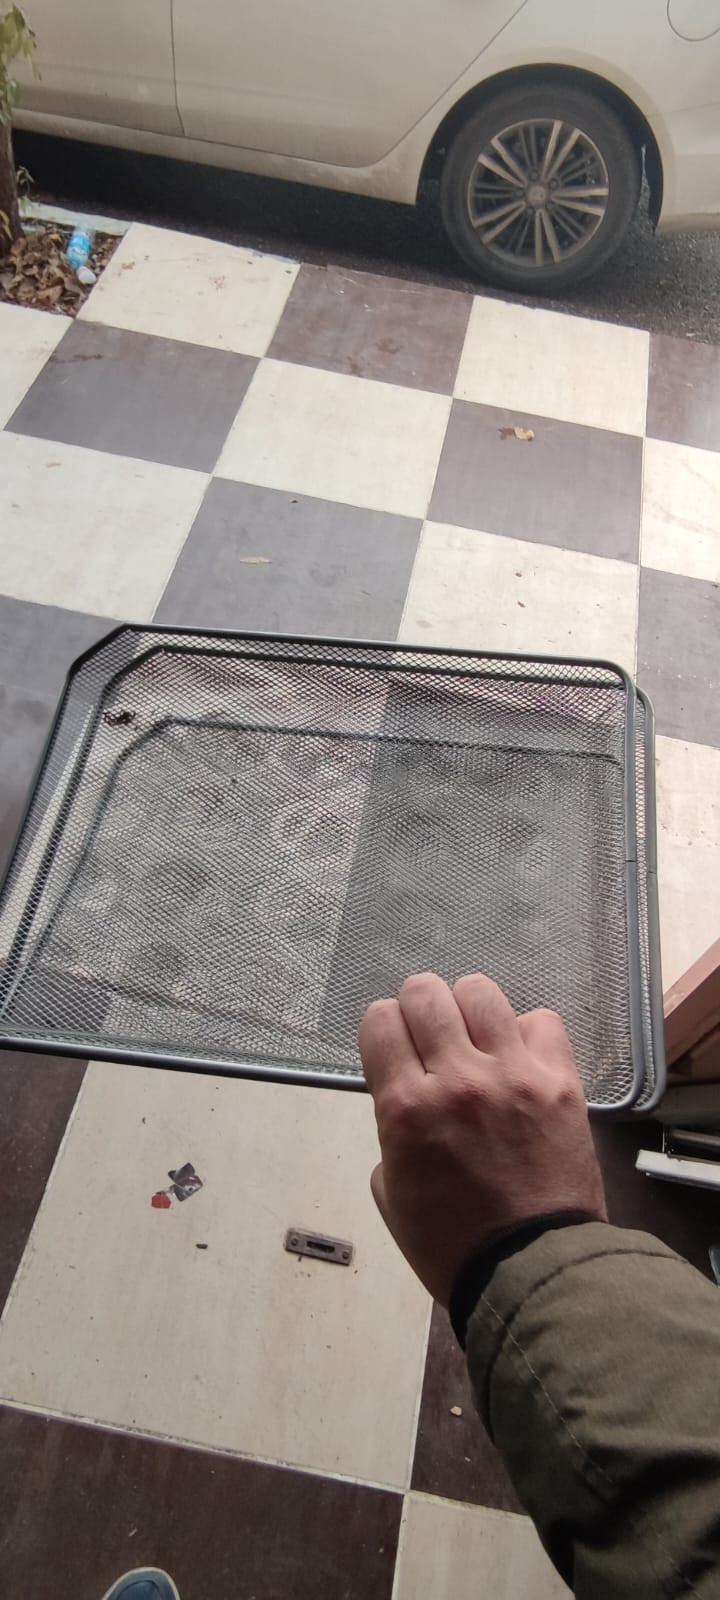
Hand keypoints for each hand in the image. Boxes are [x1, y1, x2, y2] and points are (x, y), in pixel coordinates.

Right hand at [359, 973, 606, 1305]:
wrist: (530, 1270)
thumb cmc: (451, 1244)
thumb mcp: (390, 1191)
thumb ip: (393, 1130)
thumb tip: (411, 1097)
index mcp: (405, 1108)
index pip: (380, 1020)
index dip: (384, 1030)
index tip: (395, 1049)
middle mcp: (456, 1078)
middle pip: (425, 992)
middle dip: (420, 1010)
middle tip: (433, 1040)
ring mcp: (513, 1075)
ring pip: (480, 992)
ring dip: (470, 1011)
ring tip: (478, 1041)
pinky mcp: (560, 1082)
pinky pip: (542, 1021)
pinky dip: (526, 1033)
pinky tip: (521, 1061)